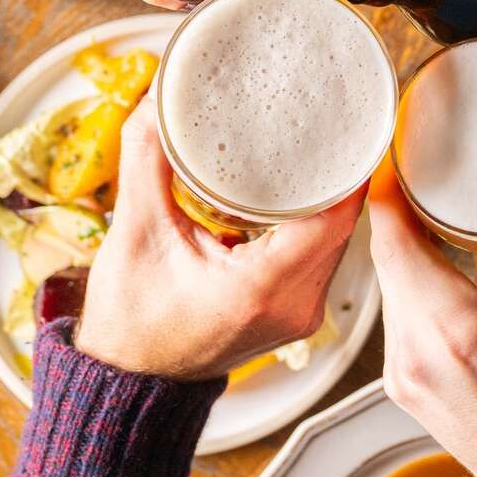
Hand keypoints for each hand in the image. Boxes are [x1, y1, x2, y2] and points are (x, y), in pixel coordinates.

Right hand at [74, 96, 361, 380]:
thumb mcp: (135, 231)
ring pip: (336, 240)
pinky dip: (316, 222)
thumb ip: (147, 157)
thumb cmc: (130, 320)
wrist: (130, 379)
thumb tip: (158, 97)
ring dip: (329, 197)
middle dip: (338, 172)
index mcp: (262, 288)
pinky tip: (304, 192)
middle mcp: (294, 306)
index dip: (346, 168)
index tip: (343, 126)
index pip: (333, 216)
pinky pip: (323, 256)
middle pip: (342, 223)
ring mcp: (301, 314)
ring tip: (318, 149)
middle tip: (328, 122)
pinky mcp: (297, 314)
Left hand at [369, 139, 476, 476]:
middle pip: (386, 252)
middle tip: (424, 159)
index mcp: (455, 324)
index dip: (390, 180)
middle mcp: (414, 347)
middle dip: (402, 204)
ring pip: (388, 283)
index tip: (404, 142)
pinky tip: (437, 263)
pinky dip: (411, 282)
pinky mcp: (401, 384)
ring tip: (431, 202)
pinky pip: (395, 315)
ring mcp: (400, 370)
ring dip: (405, 245)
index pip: (392, 230)